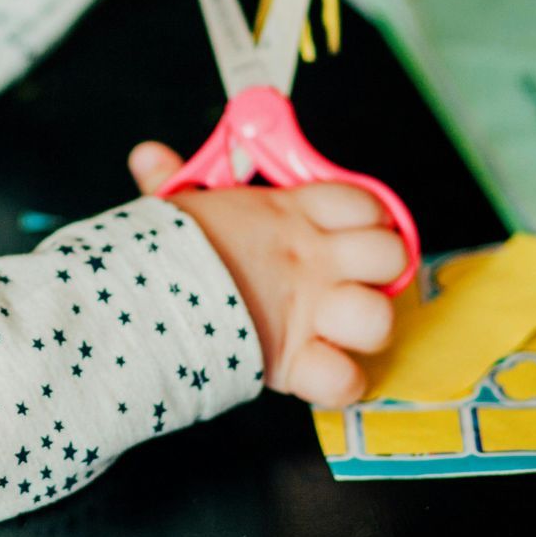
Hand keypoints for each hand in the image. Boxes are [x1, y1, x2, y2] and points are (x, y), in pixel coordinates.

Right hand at [128, 140, 404, 407]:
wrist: (147, 298)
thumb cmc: (166, 248)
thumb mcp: (174, 209)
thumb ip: (173, 180)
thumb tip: (148, 155)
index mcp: (290, 216)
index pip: (361, 200)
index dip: (366, 213)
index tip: (341, 229)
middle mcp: (312, 263)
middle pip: (388, 254)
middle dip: (378, 266)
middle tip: (345, 274)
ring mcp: (312, 314)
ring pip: (378, 317)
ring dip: (364, 322)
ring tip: (332, 321)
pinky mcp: (300, 364)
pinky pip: (350, 380)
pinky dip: (341, 381)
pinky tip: (322, 368)